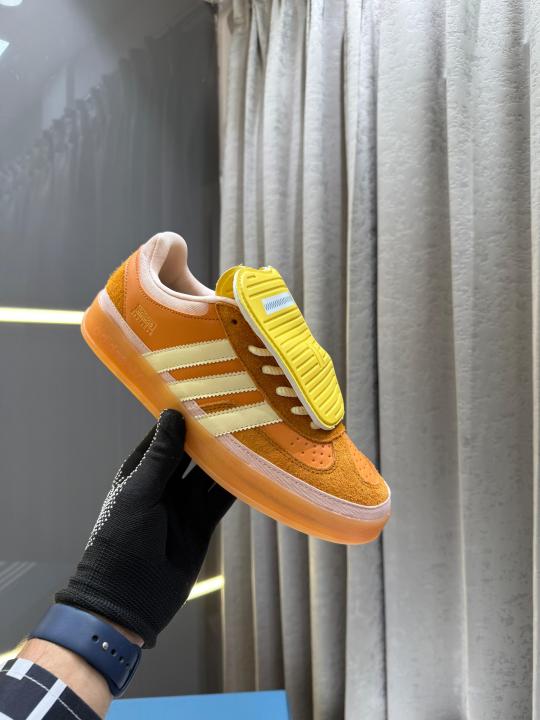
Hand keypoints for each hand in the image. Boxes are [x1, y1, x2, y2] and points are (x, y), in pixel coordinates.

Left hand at [55, 409, 234, 647]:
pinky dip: (236, 486)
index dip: (183, 417)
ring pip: (210, 474)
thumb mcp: (140, 493)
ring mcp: (184, 505)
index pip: (165, 436)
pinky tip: (254, 469)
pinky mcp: (201, 525)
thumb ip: (160, 457)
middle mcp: (164, 485)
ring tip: (251, 433)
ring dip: (227, 458)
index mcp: (141, 472)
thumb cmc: (121, 541)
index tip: (205, 393)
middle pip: (192, 453)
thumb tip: (173, 414)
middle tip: (238, 409)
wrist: (127, 600)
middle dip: (210, 435)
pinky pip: (221, 499)